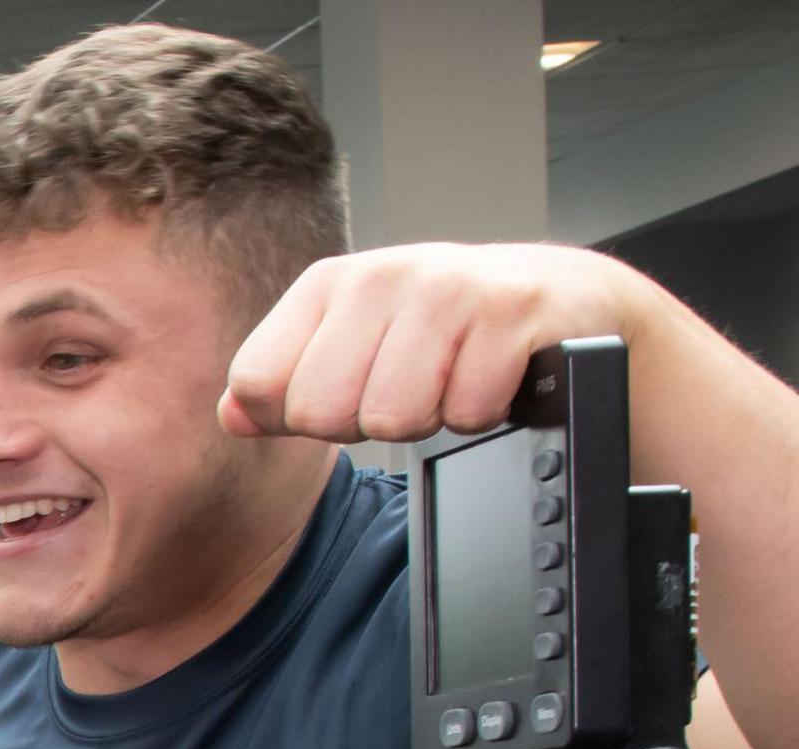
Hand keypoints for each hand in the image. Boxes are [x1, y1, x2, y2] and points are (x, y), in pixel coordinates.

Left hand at [219, 243, 662, 444]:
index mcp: (328, 285)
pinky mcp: (511, 313)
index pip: (256, 381)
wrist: (566, 303)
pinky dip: (483, 411)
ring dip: (431, 418)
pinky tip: (494, 376)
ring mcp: (448, 290)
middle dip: (369, 422)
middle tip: (413, 387)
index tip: (348, 389)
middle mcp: (382, 276)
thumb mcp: (356, 349)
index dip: (299, 415)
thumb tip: (231, 413)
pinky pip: (465, 412)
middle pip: (321, 412)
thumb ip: (283, 386)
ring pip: (393, 419)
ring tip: (454, 378)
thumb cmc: (451, 332)